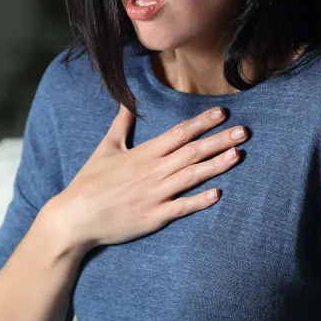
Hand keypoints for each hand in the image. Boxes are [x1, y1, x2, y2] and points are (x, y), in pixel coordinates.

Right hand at [48, 105, 246, 250]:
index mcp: (143, 154)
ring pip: (192, 177)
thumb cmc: (89, 182)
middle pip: (192, 152)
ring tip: (238, 154)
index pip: (178, 133)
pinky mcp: (154, 217)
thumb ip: (121, 125)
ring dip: (216, 165)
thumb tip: (127, 103)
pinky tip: (218, 194)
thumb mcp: (105, 149)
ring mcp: (155, 195)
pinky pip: (181, 208)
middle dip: (219, 140)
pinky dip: (199, 201)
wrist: (75, 217)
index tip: (222, 113)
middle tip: (244, 131)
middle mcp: (152, 172)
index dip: (202, 123)